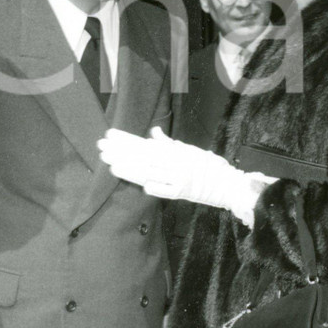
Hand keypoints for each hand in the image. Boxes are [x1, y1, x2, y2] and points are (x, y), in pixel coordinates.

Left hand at [97, 127, 275, 225]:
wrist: (226, 184)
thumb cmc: (205, 165)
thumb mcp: (188, 150)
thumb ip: (168, 144)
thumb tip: (153, 134)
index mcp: (175, 150)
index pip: (145, 143)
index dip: (126, 139)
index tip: (109, 135)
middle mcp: (175, 162)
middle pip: (143, 156)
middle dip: (121, 152)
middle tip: (102, 147)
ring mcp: (178, 177)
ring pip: (150, 172)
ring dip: (129, 168)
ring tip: (110, 163)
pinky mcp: (182, 193)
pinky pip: (164, 189)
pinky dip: (152, 185)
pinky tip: (139, 182)